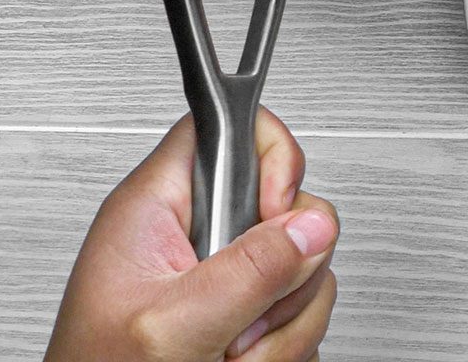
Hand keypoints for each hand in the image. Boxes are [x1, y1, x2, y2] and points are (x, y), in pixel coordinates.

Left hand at [45, 108, 339, 361]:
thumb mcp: (173, 326)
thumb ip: (247, 271)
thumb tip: (313, 223)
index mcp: (154, 210)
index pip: (227, 128)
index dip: (270, 156)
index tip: (276, 212)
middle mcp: (188, 235)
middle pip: (284, 206)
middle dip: (285, 272)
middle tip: (243, 318)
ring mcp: (217, 275)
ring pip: (300, 264)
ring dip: (284, 322)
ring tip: (233, 353)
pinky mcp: (239, 311)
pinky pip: (298, 308)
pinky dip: (286, 345)